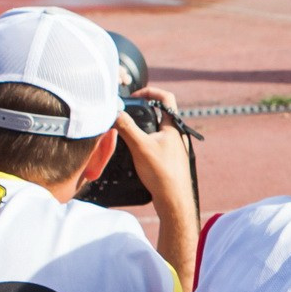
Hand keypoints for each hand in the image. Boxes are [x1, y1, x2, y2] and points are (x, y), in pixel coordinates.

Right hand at [116, 83, 195, 211]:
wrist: (173, 200)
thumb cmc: (162, 173)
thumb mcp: (140, 146)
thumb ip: (127, 127)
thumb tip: (114, 112)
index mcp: (173, 126)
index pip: (166, 97)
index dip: (150, 91)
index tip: (134, 96)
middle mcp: (176, 134)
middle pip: (159, 112)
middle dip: (142, 110)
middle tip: (126, 113)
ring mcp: (173, 147)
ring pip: (156, 129)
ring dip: (141, 126)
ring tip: (126, 130)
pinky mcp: (168, 159)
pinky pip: (155, 143)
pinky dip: (143, 141)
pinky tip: (132, 150)